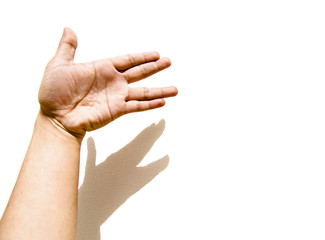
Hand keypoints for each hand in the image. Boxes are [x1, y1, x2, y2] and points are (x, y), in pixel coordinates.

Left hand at [38, 28, 177, 136]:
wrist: (55, 117)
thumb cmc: (53, 92)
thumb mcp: (59, 65)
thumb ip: (68, 48)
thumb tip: (69, 29)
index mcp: (102, 68)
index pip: (127, 60)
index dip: (142, 57)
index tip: (156, 54)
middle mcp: (113, 82)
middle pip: (139, 72)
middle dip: (155, 67)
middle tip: (168, 62)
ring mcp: (116, 97)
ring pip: (143, 91)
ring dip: (159, 90)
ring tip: (175, 89)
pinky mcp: (116, 111)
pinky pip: (137, 106)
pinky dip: (150, 105)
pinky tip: (162, 102)